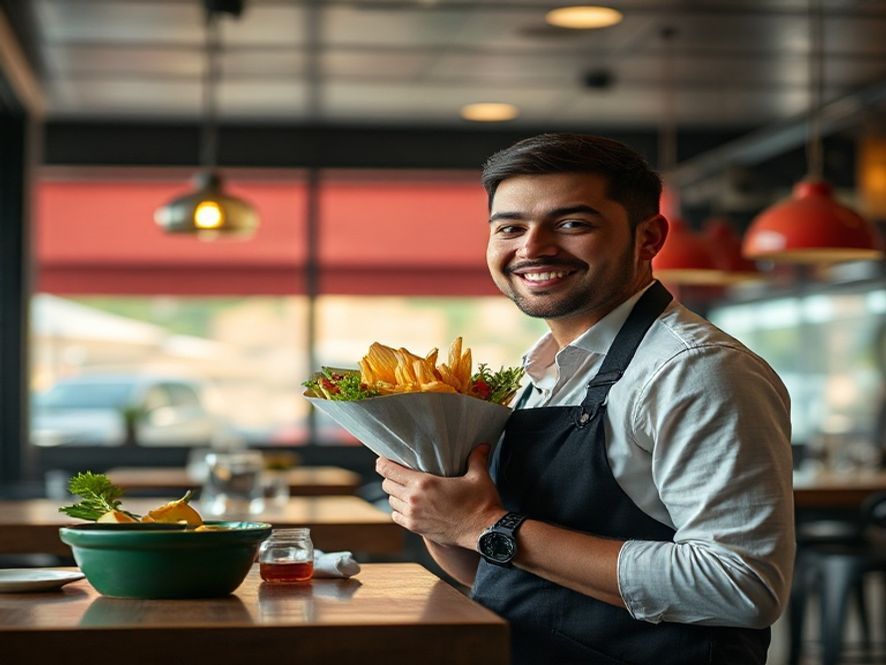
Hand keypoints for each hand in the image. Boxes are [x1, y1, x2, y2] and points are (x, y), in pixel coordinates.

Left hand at [375, 445, 504, 548]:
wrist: (485, 532)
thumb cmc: (481, 503)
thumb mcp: (479, 476)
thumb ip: (477, 457)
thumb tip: (484, 444)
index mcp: (424, 483)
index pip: (389, 470)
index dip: (382, 463)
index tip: (383, 459)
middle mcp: (414, 500)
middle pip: (386, 484)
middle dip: (390, 477)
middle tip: (399, 472)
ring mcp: (413, 516)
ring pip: (390, 501)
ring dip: (395, 494)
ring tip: (405, 489)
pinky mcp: (416, 529)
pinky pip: (396, 516)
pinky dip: (399, 510)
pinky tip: (409, 506)